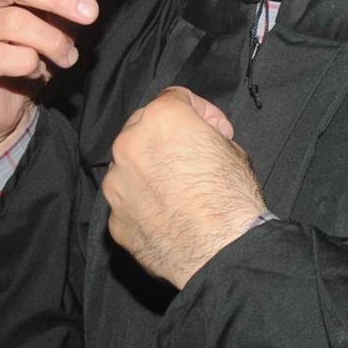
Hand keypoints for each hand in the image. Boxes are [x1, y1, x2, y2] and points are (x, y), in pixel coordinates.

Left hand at [103, 87, 265, 289]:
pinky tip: (170, 214)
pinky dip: (145, 202)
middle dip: (167, 136)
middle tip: (194, 155)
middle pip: (143, 126)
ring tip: (179, 190)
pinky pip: (128, 200)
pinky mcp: (113, 218)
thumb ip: (204, 135)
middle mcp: (128, 145)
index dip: (202, 112)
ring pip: (129, 165)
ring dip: (150, 169)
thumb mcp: (233, 149)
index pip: (176, 97)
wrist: (220, 250)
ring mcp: (116, 184)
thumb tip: (197, 142)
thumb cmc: (231, 196)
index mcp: (161, 120)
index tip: (215, 131)